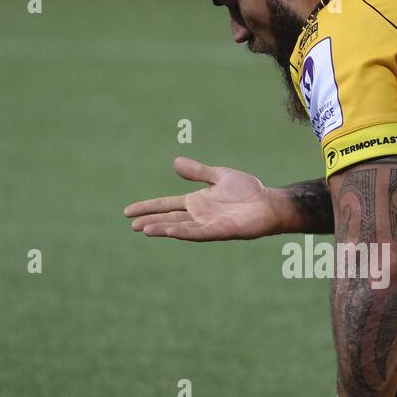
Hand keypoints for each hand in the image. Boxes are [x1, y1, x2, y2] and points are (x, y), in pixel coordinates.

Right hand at [124, 156, 288, 240]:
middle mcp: (198, 215)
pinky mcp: (220, 230)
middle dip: (150, 221)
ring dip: (162, 229)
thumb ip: (198, 172)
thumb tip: (175, 162)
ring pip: (179, 227)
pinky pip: (198, 233)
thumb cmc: (247, 191)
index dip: (147, 207)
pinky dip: (182, 232)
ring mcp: (208, 224)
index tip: (128, 211)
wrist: (269, 202)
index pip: (165, 205)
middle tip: (131, 225)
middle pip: (168, 219)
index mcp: (196, 202)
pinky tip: (168, 231)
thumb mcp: (219, 176)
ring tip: (143, 229)